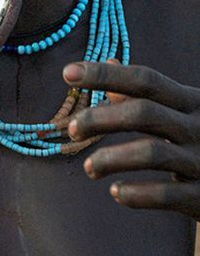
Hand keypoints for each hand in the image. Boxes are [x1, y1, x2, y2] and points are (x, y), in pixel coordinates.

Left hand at [63, 60, 199, 218]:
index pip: (145, 79)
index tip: (68, 73)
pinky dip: (138, 194)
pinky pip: (167, 194)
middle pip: (144, 113)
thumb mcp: (181, 110)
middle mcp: (198, 125)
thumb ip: (144, 92)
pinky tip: (116, 193)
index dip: (105, 75)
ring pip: (152, 153)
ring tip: (89, 168)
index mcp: (190, 100)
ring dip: (112, 158)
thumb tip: (109, 61)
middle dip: (102, 119)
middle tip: (72, 129)